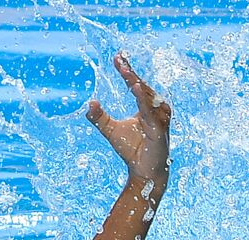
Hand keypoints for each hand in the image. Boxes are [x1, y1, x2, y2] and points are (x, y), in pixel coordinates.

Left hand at [86, 53, 171, 196]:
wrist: (144, 173)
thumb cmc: (132, 150)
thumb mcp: (111, 130)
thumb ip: (99, 117)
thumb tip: (89, 102)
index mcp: (146, 107)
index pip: (136, 84)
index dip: (127, 70)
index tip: (117, 57)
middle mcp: (155, 110)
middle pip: (142, 86)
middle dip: (130, 72)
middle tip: (119, 59)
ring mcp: (159, 119)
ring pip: (148, 96)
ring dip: (137, 82)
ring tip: (126, 71)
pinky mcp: (159, 131)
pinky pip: (151, 113)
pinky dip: (144, 100)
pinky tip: (137, 89)